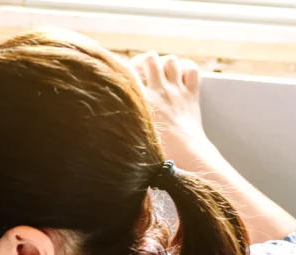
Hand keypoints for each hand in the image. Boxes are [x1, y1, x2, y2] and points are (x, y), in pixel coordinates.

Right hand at [130, 52, 215, 172]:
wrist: (186, 155)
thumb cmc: (157, 151)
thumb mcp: (131, 134)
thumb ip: (121, 119)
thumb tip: (103, 116)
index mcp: (142, 100)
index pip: (127, 71)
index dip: (120, 68)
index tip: (118, 75)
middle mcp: (160, 90)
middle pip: (150, 58)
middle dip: (143, 61)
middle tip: (140, 72)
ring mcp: (177, 90)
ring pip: (171, 60)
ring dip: (164, 64)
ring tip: (160, 74)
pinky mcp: (192, 94)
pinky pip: (191, 69)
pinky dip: (186, 69)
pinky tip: (179, 76)